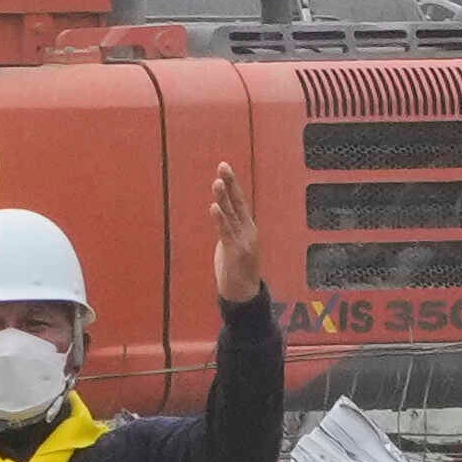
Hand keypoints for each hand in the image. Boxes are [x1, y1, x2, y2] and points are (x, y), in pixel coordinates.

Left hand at [206, 154, 259, 301]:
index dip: (231, 184)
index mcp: (247, 227)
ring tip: (217, 182)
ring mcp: (243, 241)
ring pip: (231, 215)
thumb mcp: (233, 244)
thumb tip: (221, 215)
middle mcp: (247, 231)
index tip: (224, 167)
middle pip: (238, 203)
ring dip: (223, 198)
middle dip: (230, 183)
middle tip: (223, 165)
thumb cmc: (237, 270)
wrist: (244, 295)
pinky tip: (214, 207)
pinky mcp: (235, 252)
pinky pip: (226, 232)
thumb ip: (229, 229)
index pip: (239, 201)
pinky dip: (220, 219)